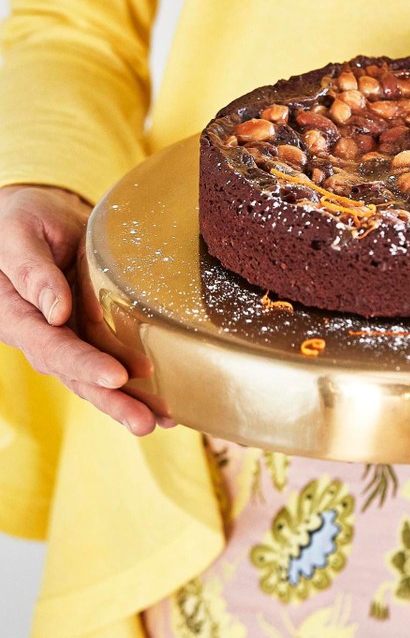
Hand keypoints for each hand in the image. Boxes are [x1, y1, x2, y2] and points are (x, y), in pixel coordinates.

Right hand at [0, 184, 161, 433]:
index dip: (83, 364)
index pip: (52, 346)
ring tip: (164, 421)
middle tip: (146, 421)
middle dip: (112, 399)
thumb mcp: (19, 235)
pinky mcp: (87, 331)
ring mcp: (66, 336)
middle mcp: (41, 335)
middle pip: (77, 375)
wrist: (34, 216)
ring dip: (128, 401)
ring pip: (96, 377)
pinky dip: (135, 384)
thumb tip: (55, 311)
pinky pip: (110, 361)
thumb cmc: (20, 220)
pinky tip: (165, 403)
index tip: (117, 376)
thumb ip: (32, 271)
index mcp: (15, 315)